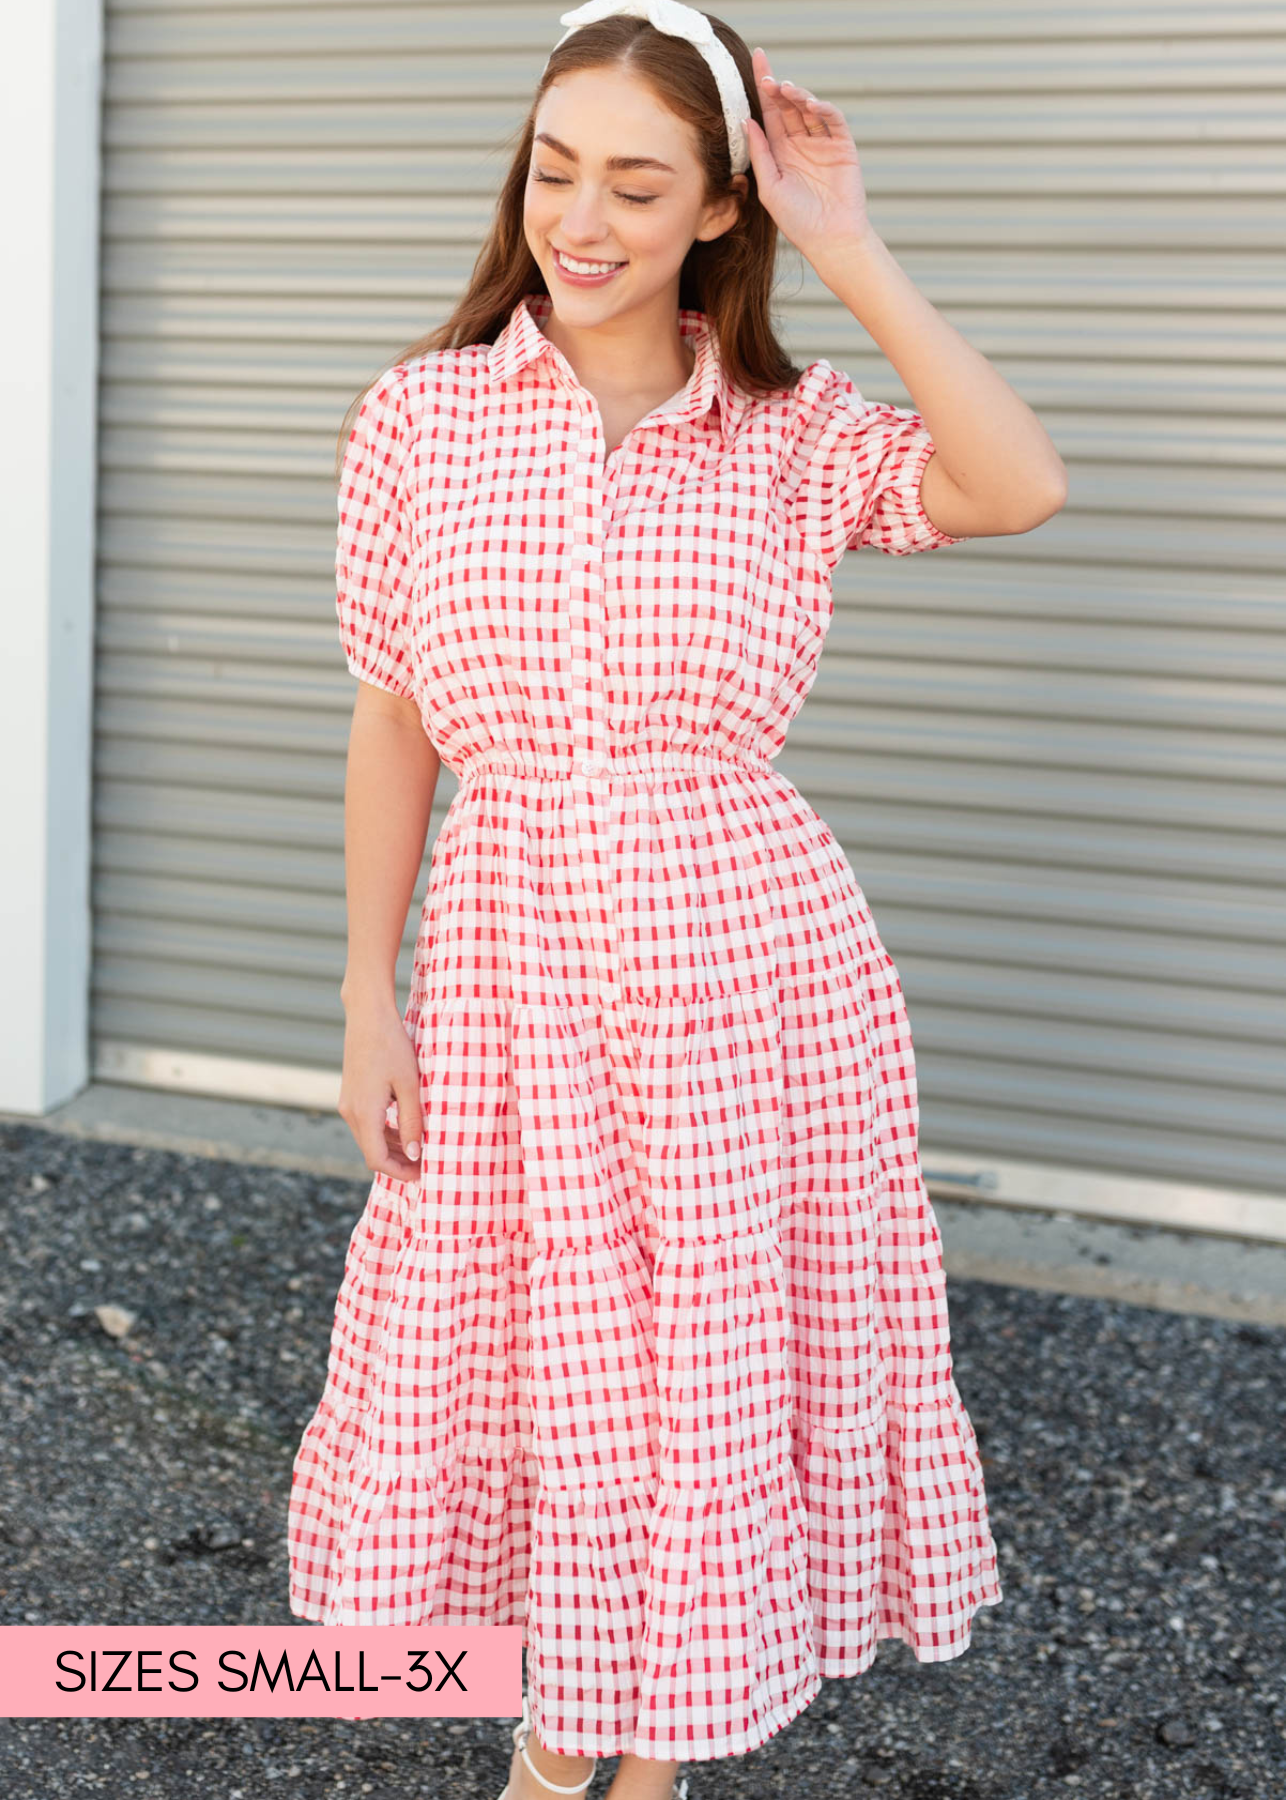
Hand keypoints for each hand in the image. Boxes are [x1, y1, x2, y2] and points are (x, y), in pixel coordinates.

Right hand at [338, 997, 423, 1181]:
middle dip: (398, 1163)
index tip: (422, 1174)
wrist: (368, 1016)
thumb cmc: (392, 1047)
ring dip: (392, 1148)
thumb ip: (412, 1122)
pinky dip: (385, 1132)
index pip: (377, 1160)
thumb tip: (416, 1154)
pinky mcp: (351, 1095)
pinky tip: (405, 1129)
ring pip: (369, 1139)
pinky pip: (367, 1124)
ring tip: (420, 1148)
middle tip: (426, 1165)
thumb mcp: (410, 1086)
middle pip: (372, 1152)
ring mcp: (348, 1104)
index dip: (399, 1172)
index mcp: (364, 1114)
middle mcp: (350, 1113)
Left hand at [746, 47, 874, 261]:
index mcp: (781, 153)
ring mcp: (822, 144)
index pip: (770, 114)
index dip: (763, 88)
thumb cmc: (797, 221)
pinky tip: (810, 105)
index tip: (756, 61)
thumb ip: (760, 155)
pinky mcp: (842, 146)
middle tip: (767, 76)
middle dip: (778, 88)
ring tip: (786, 89)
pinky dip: (823, 108)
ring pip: (809, 109)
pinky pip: (833, 120)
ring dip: (798, 96)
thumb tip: (746, 122)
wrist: (830, 239)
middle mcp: (801, 144)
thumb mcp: (770, 188)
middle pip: (787, 106)